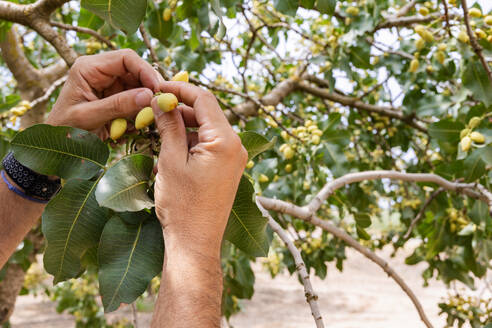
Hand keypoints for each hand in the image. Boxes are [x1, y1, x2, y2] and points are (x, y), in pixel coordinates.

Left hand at [46, 49, 161, 137]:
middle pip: (136, 70)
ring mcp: (108, 84)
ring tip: (148, 118)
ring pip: (139, 85)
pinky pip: (136, 98)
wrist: (56, 146)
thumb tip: (148, 95)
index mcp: (88, 68)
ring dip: (146, 101)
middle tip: (161, 104)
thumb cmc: (65, 130)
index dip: (146, 70)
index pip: (126, 58)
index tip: (158, 89)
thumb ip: (118, 105)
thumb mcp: (90, 117)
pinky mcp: (114, 97)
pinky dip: (141, 110)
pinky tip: (139, 123)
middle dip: (149, 87)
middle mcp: (100, 72)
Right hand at [151, 82, 247, 254]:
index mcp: (225, 141)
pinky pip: (210, 144)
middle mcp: (236, 146)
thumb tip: (162, 99)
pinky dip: (190, 140)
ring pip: (207, 128)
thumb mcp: (171, 161)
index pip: (204, 99)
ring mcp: (234, 158)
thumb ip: (168, 126)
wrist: (195, 242)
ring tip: (157, 129)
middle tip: (153, 108)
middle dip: (180, 108)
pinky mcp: (228, 168)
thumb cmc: (182, 205)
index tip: (158, 87)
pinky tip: (170, 146)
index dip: (179, 89)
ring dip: (183, 125)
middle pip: (207, 112)